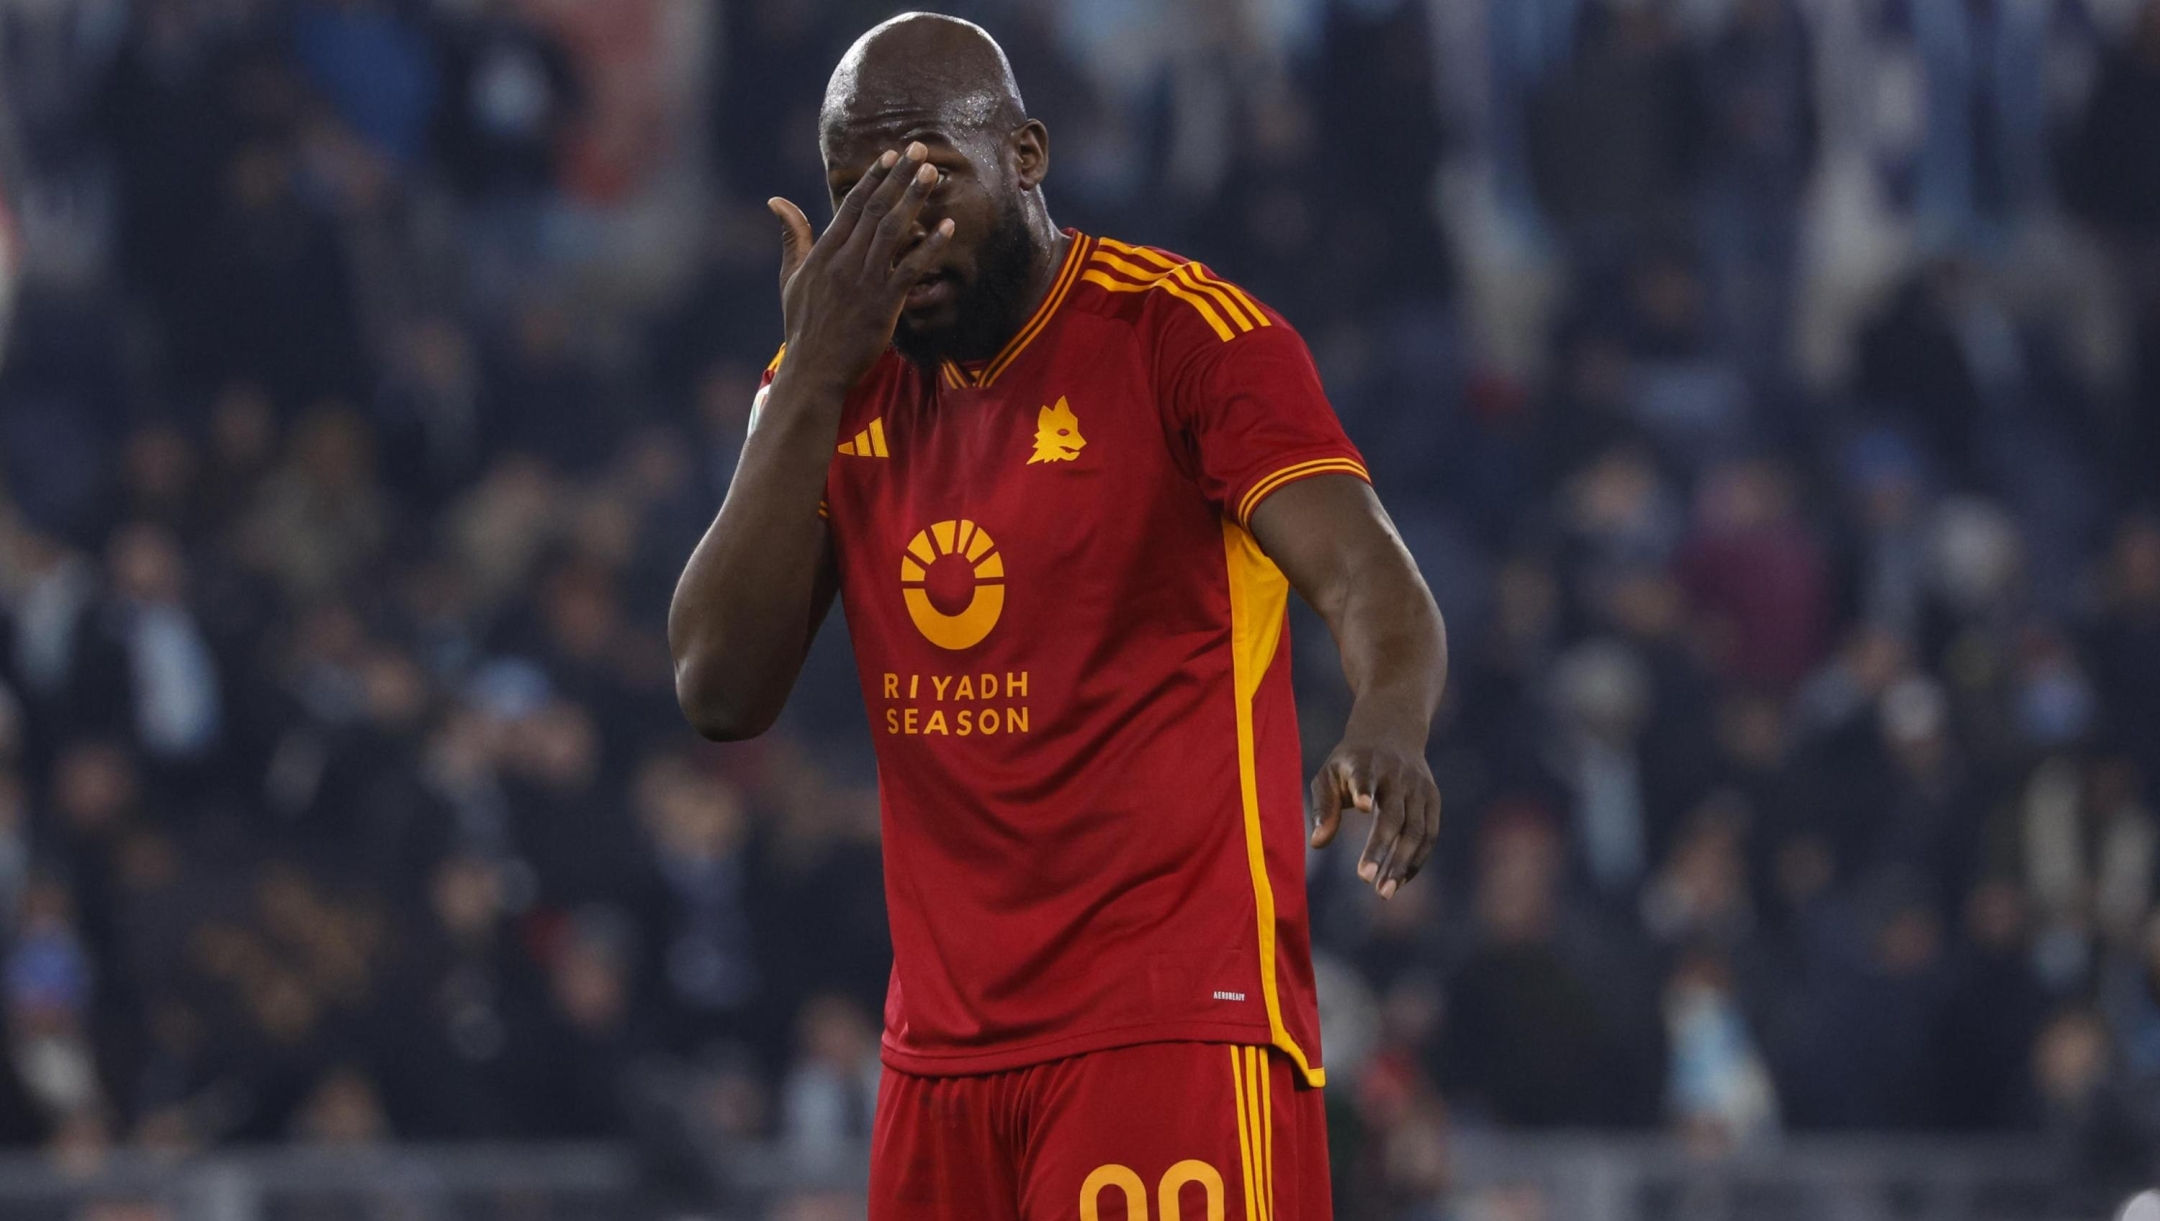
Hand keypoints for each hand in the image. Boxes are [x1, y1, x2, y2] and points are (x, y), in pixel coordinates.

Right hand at [768, 142, 953, 393]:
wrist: (814, 370)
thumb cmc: (803, 326)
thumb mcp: (790, 278)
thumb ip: (792, 237)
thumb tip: (777, 201)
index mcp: (823, 253)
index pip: (851, 206)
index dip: (874, 178)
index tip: (892, 156)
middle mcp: (844, 261)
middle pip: (876, 209)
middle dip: (900, 177)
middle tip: (921, 150)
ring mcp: (865, 282)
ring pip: (894, 231)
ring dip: (915, 199)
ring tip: (933, 174)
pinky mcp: (884, 304)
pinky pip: (912, 268)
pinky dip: (930, 246)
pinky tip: (948, 228)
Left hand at [1308, 735, 1439, 898]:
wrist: (1393, 733)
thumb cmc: (1351, 763)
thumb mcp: (1329, 775)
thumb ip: (1323, 807)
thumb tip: (1318, 843)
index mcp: (1366, 763)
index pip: (1365, 776)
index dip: (1363, 789)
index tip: (1361, 806)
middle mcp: (1397, 775)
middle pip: (1393, 815)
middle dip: (1380, 848)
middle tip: (1364, 879)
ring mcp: (1419, 788)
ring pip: (1416, 830)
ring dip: (1401, 863)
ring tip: (1384, 892)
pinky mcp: (1433, 800)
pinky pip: (1429, 836)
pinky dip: (1416, 860)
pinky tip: (1399, 881)